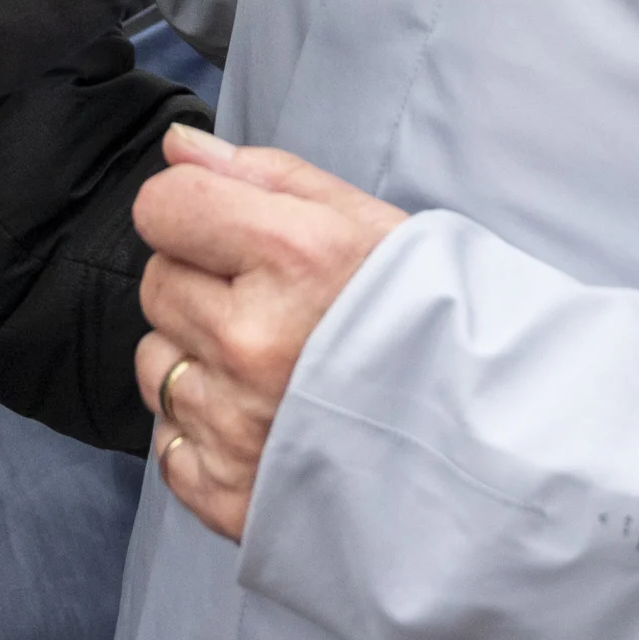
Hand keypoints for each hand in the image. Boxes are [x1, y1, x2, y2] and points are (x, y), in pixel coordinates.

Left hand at [134, 127, 407, 542]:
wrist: (483, 444)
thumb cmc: (427, 323)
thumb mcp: (363, 223)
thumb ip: (262, 177)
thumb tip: (179, 148)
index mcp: (292, 257)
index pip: (163, 207)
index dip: (193, 213)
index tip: (227, 233)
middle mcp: (252, 341)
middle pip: (157, 283)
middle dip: (201, 286)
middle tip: (272, 307)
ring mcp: (235, 423)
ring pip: (155, 363)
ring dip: (198, 361)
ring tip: (274, 370)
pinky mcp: (227, 491)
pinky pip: (169, 443)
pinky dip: (204, 434)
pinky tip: (265, 423)